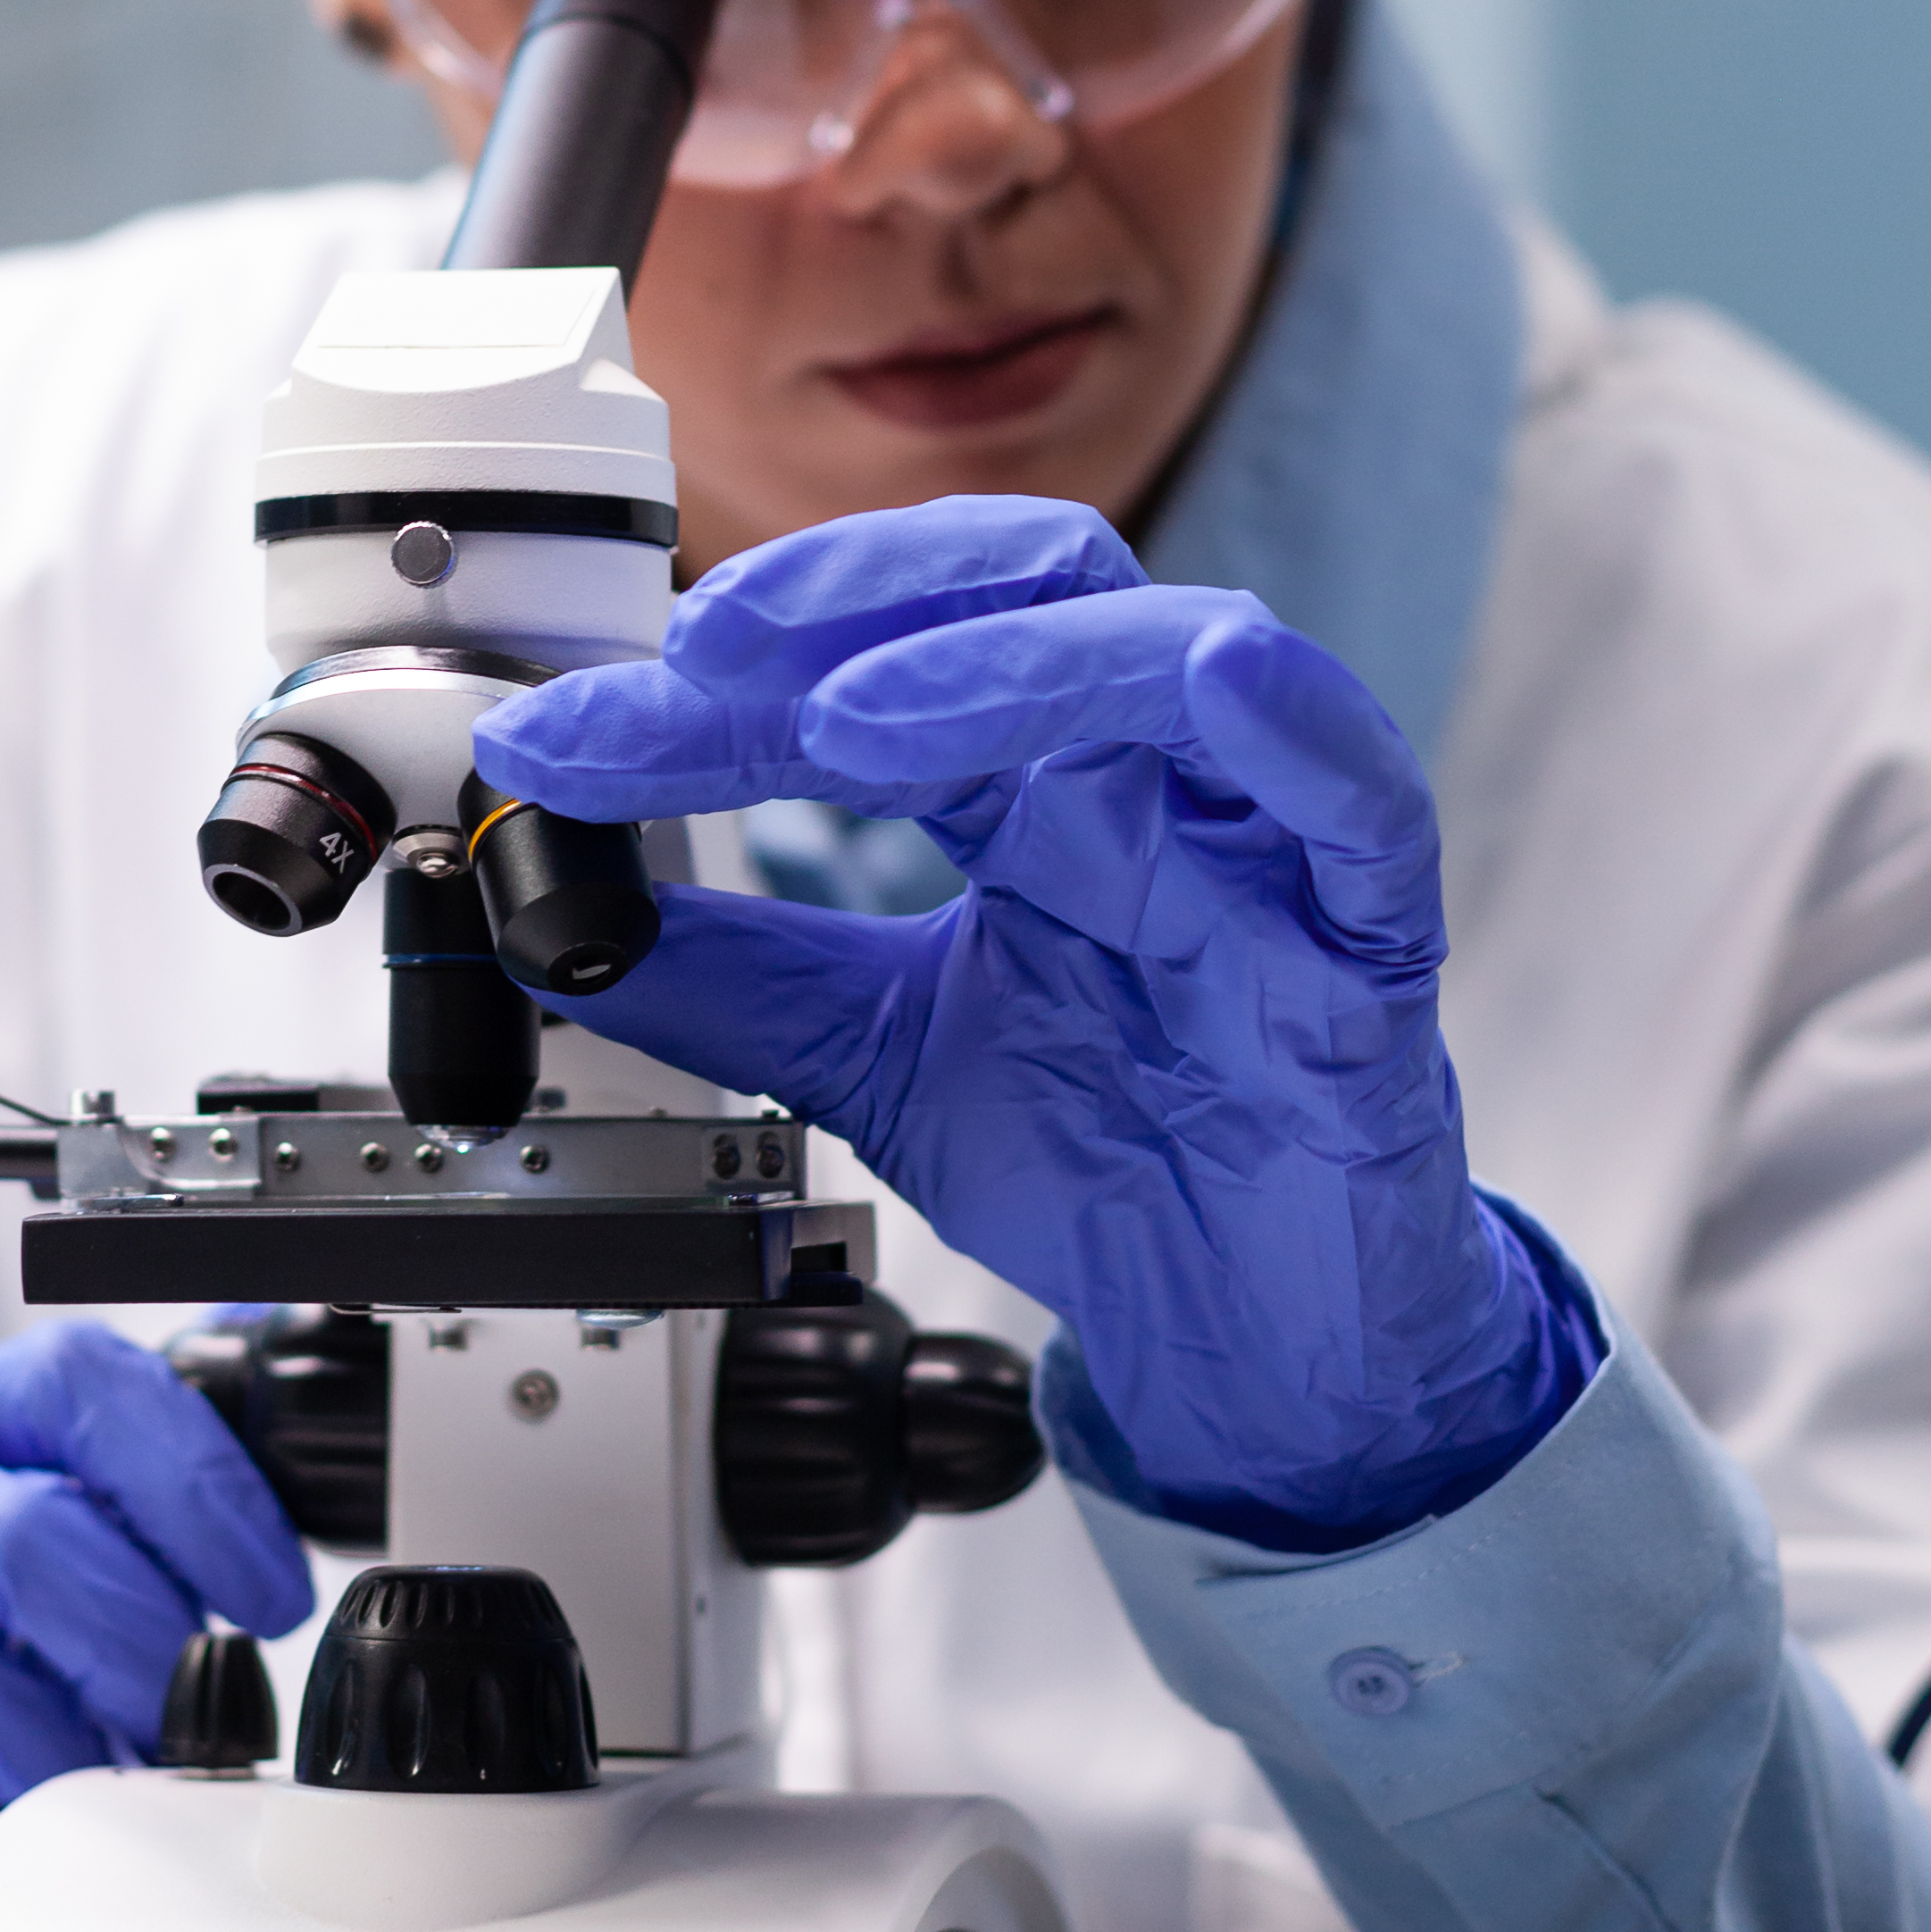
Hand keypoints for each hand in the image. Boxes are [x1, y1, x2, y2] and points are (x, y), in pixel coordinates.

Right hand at [0, 1325, 310, 1931]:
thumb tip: (300, 1482)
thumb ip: (143, 1523)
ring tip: (110, 1792)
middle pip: (21, 1538)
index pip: (78, 1387)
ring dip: (63, 1753)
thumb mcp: (35, 1575)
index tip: (272, 1590)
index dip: (197, 1482)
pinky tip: (12, 1851)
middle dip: (142, 1645)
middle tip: (196, 1720)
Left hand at [473, 497, 1588, 1543]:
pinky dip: (1270, 714)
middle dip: (852, 597)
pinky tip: (1169, 694)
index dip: (716, 682)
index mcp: (1036, 783)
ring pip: (1172, 652)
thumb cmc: (1118, 1163)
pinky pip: (1350, 780)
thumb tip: (562, 918)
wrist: (1256, 1341)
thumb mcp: (873, 1056)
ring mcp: (1264, 839)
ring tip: (846, 719)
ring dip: (1003, 658)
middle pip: (1025, 590)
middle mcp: (1150, 776)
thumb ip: (729, 981)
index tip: (561, 738)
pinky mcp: (1369, 930)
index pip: (879, 660)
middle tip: (699, 654)